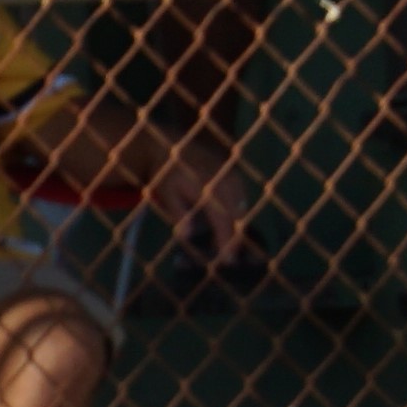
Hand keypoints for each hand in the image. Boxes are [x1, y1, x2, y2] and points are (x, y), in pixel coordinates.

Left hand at [153, 145, 247, 267]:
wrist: (170, 146)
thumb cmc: (165, 174)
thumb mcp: (165, 193)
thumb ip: (177, 212)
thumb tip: (186, 234)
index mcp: (210, 186)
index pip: (224, 219)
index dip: (227, 240)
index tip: (227, 259)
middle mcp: (226, 181)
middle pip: (237, 217)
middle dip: (234, 239)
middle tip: (228, 260)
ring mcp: (233, 177)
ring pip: (241, 210)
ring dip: (234, 228)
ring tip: (225, 246)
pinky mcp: (235, 177)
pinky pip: (239, 201)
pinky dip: (233, 216)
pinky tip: (223, 227)